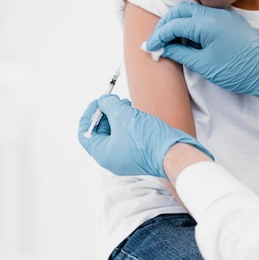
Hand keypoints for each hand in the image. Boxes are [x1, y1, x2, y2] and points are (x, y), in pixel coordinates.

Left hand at [78, 94, 212, 179]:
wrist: (173, 152)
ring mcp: (124, 157)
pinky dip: (127, 123)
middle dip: (105, 113)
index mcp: (102, 154)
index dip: (89, 115)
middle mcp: (111, 158)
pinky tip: (134, 113)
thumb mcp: (122, 115)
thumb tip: (103, 101)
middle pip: (100, 132)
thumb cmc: (146, 139)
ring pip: (114, 132)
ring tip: (126, 105)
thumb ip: (108, 105)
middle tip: (113, 101)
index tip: (98, 102)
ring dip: (117, 116)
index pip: (85, 134)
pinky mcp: (136, 153)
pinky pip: (125, 136)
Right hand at [145, 2, 258, 100]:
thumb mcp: (203, 64)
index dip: (158, 36)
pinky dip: (191, 23)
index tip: (149, 47)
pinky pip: (204, 16)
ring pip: (192, 11)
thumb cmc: (236, 71)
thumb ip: (180, 52)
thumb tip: (163, 48)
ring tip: (171, 41)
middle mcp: (214, 14)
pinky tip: (189, 39)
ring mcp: (223, 15)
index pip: (174, 24)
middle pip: (180, 10)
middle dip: (166, 24)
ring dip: (178, 22)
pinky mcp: (229, 21)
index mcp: (207, 24)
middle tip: (158, 41)